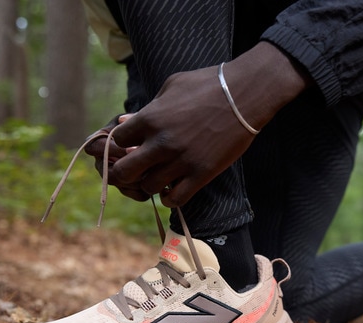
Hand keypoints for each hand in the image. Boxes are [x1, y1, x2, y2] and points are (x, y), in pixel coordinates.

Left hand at [94, 42, 311, 207]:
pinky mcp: (202, 173)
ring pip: (149, 188)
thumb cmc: (207, 84)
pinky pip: (176, 199)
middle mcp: (161, 142)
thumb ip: (146, 109)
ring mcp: (182, 160)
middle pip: (125, 171)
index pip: (117, 141)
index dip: (121, 145)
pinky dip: (169, 198)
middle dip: (125, 173)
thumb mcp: (171, 87)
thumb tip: (123, 122)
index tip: (130, 146)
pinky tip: (172, 190)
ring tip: (157, 179)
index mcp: (150, 118)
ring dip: (149, 185)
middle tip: (135, 170)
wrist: (245, 95)